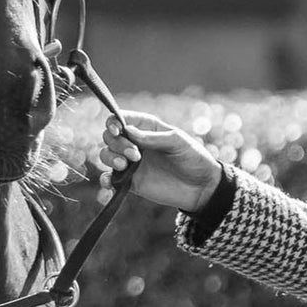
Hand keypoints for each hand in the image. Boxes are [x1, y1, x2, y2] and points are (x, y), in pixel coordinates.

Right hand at [94, 110, 223, 212]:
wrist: (201, 187)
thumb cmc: (193, 158)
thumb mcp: (177, 142)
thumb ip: (153, 137)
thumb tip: (127, 131)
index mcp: (147, 127)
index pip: (120, 119)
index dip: (113, 122)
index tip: (118, 130)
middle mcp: (135, 143)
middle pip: (109, 137)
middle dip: (117, 143)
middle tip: (136, 155)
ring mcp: (131, 162)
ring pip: (106, 155)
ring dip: (110, 158)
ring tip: (125, 166)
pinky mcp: (130, 181)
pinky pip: (109, 179)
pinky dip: (105, 180)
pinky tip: (111, 183)